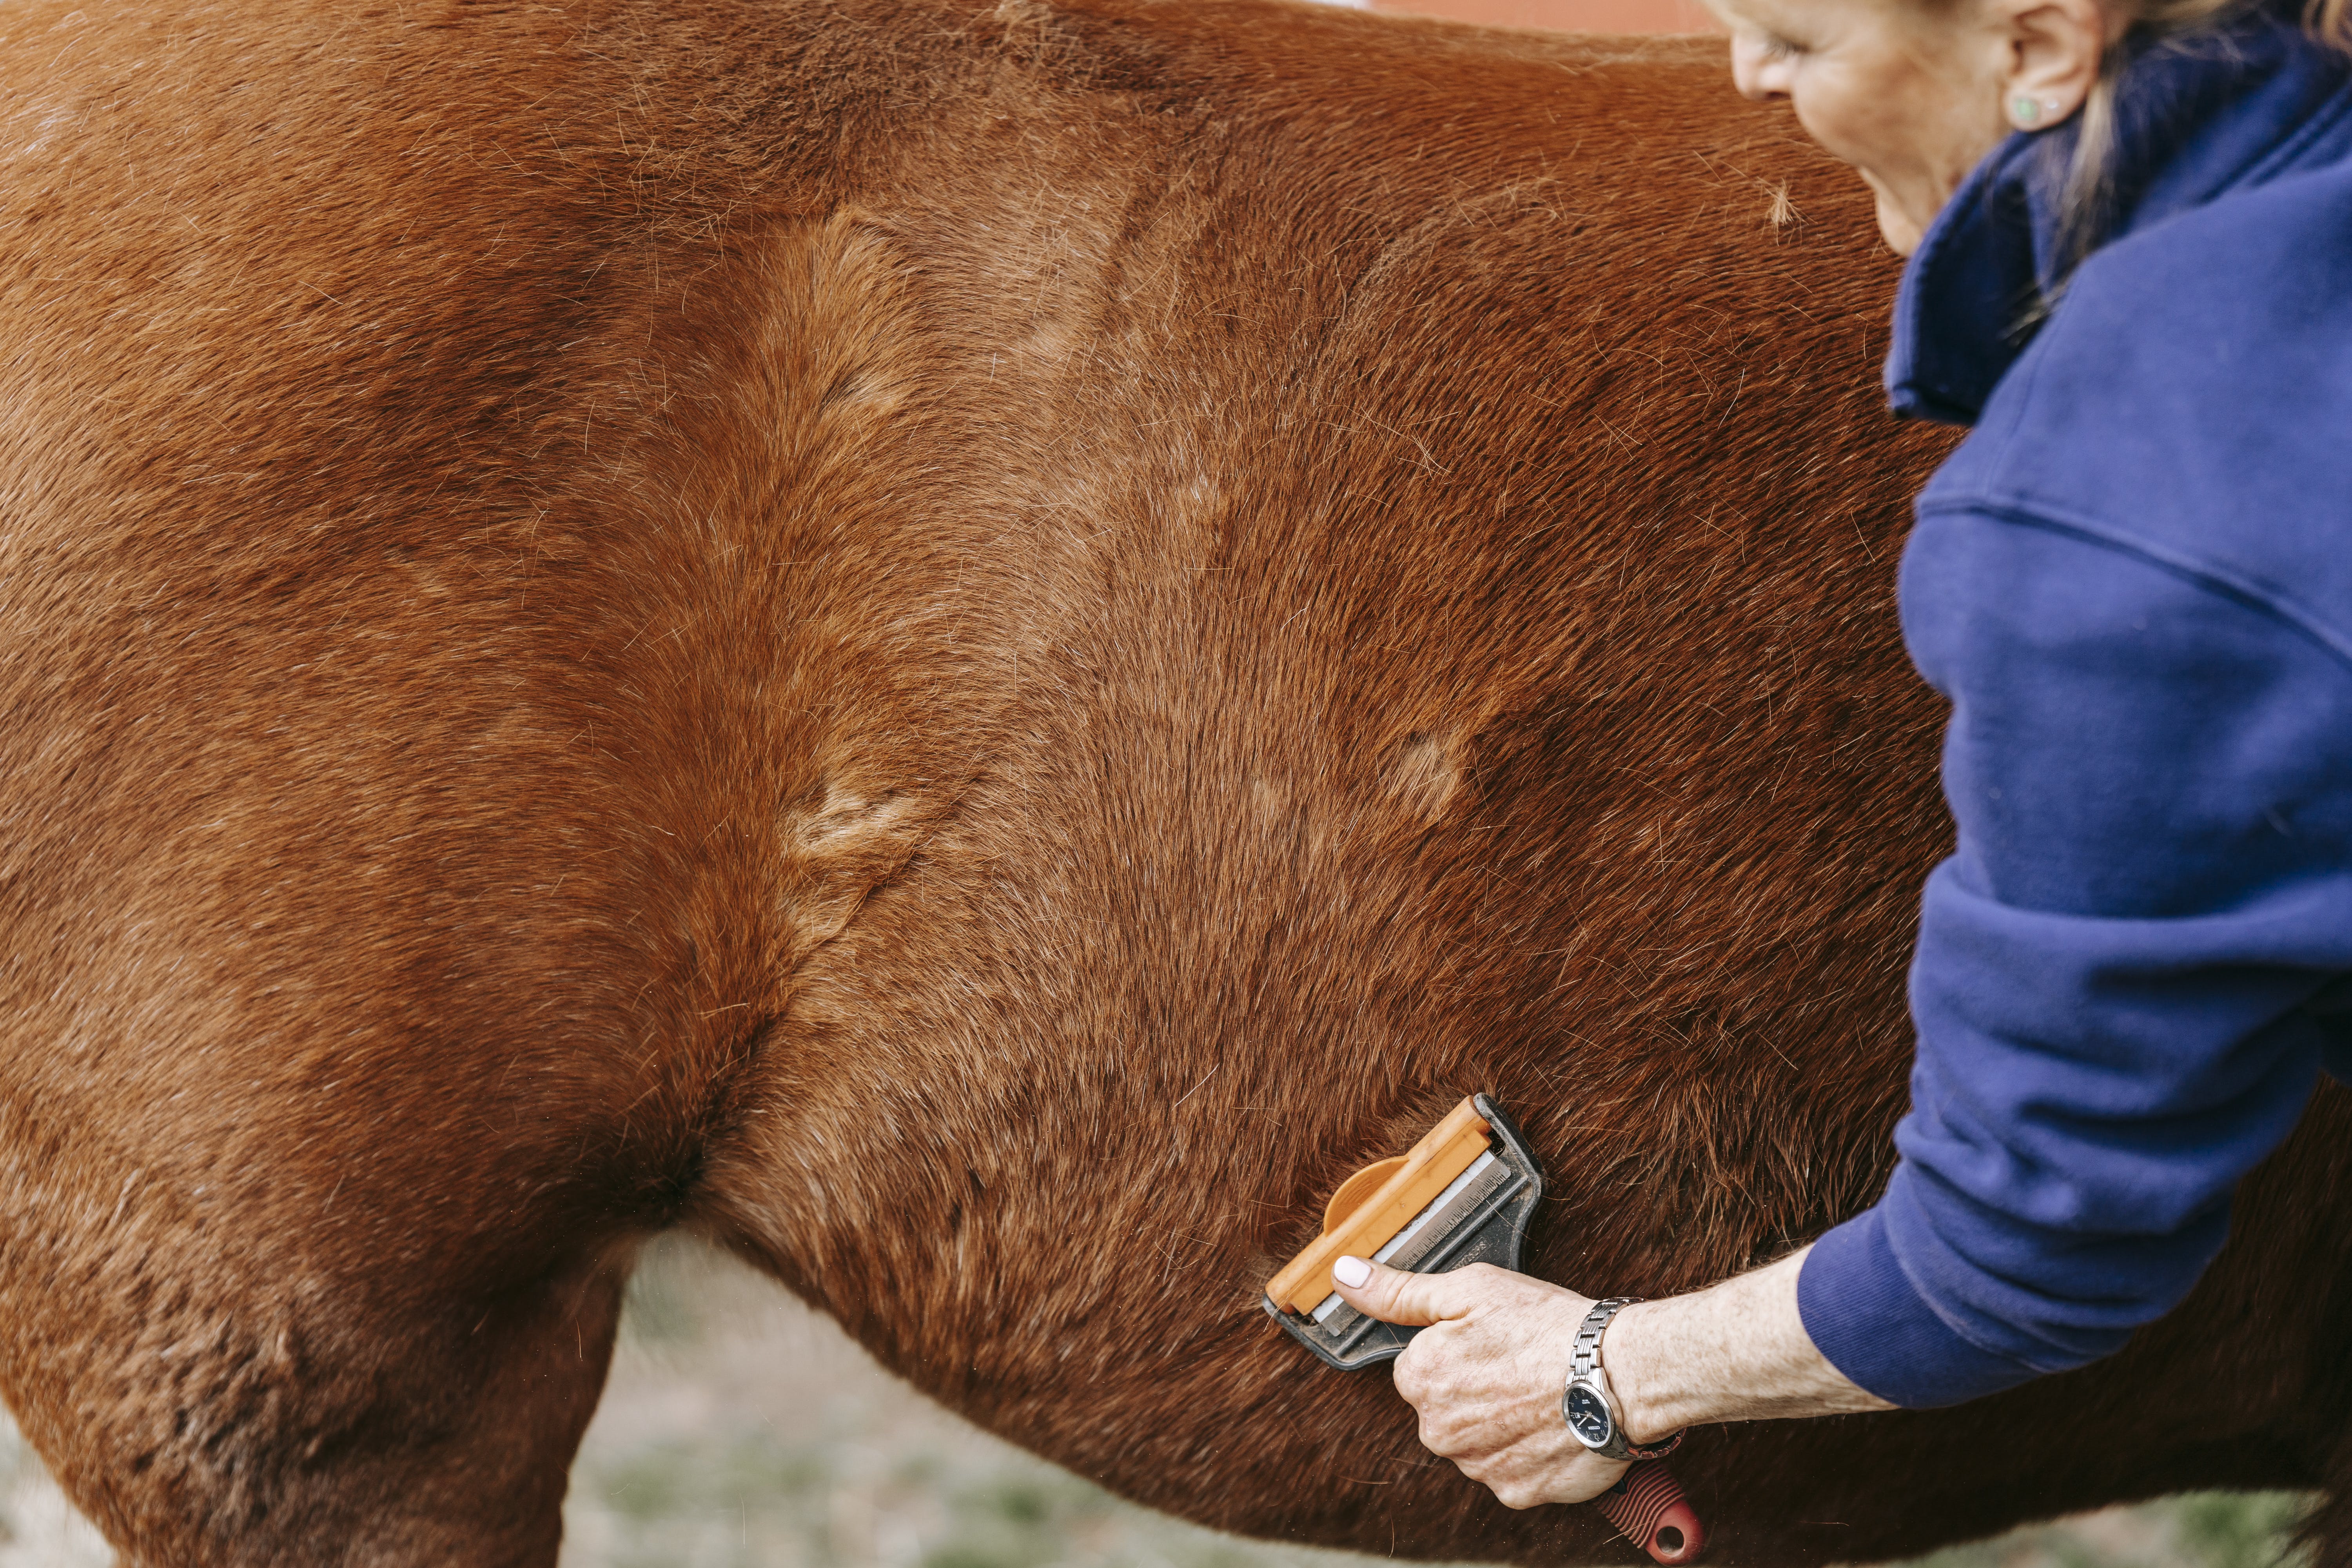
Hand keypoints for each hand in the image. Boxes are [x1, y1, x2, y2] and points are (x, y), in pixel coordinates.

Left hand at [1330, 1258, 1628, 1507]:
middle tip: (1518, 1364)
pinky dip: (1528, 1450)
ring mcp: (1478, 1466)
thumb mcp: (1468, 1289)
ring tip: (1541, 1391)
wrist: (1618, 1374)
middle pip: (1444, 1407)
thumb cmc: (1546, 1326)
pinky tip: (1552, 1421)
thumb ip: (1397, 1291)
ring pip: (1477, 1440)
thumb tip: (1343, 1276)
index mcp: (1420, 1379)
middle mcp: (1439, 1431)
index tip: (1489, 1340)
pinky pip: (1511, 1468)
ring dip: (1500, 1421)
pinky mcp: (1516, 1491)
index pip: (1418, 1367)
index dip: (1454, 1349)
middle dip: (1473, 1387)